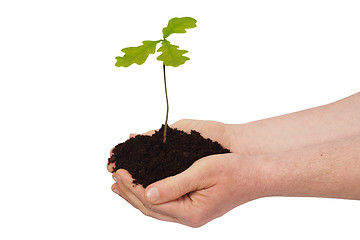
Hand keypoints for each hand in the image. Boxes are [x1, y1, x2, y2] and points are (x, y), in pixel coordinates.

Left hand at [108, 119, 269, 226]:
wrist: (257, 175)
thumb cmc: (235, 170)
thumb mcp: (203, 172)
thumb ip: (174, 184)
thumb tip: (147, 193)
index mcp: (191, 212)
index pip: (151, 200)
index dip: (131, 186)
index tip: (118, 170)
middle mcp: (189, 217)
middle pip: (150, 208)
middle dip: (129, 192)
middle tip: (113, 176)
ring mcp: (192, 214)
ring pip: (156, 207)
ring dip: (136, 195)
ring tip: (119, 186)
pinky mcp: (194, 206)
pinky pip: (166, 203)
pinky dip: (151, 194)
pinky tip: (144, 186)